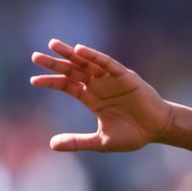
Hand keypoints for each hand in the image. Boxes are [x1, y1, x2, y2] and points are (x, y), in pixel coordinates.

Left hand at [30, 38, 170, 151]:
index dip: (51, 81)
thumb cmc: (132, 135)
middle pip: (72, 70)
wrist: (157, 130)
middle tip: (35, 56)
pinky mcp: (126, 77)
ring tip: (54, 45)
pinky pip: (108, 64)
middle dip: (55, 63)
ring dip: (71, 54)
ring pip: (87, 63)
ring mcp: (111, 79)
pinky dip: (95, 57)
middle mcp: (99, 85)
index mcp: (92, 98)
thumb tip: (51, 145)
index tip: (34, 80)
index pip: (67, 85)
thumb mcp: (100, 141)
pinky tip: (81, 50)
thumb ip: (78, 142)